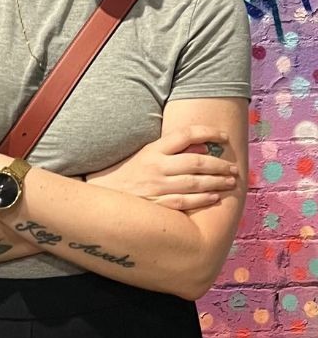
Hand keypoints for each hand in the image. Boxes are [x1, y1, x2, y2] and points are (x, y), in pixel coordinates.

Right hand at [84, 125, 236, 211]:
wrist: (104, 195)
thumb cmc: (130, 173)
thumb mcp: (147, 154)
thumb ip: (172, 150)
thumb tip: (203, 149)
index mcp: (153, 149)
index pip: (185, 134)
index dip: (208, 132)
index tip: (224, 137)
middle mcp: (156, 166)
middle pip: (196, 161)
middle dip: (219, 165)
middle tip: (233, 168)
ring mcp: (156, 186)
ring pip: (195, 182)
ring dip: (217, 182)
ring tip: (230, 182)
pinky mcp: (157, 204)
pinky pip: (185, 202)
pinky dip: (202, 199)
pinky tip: (214, 197)